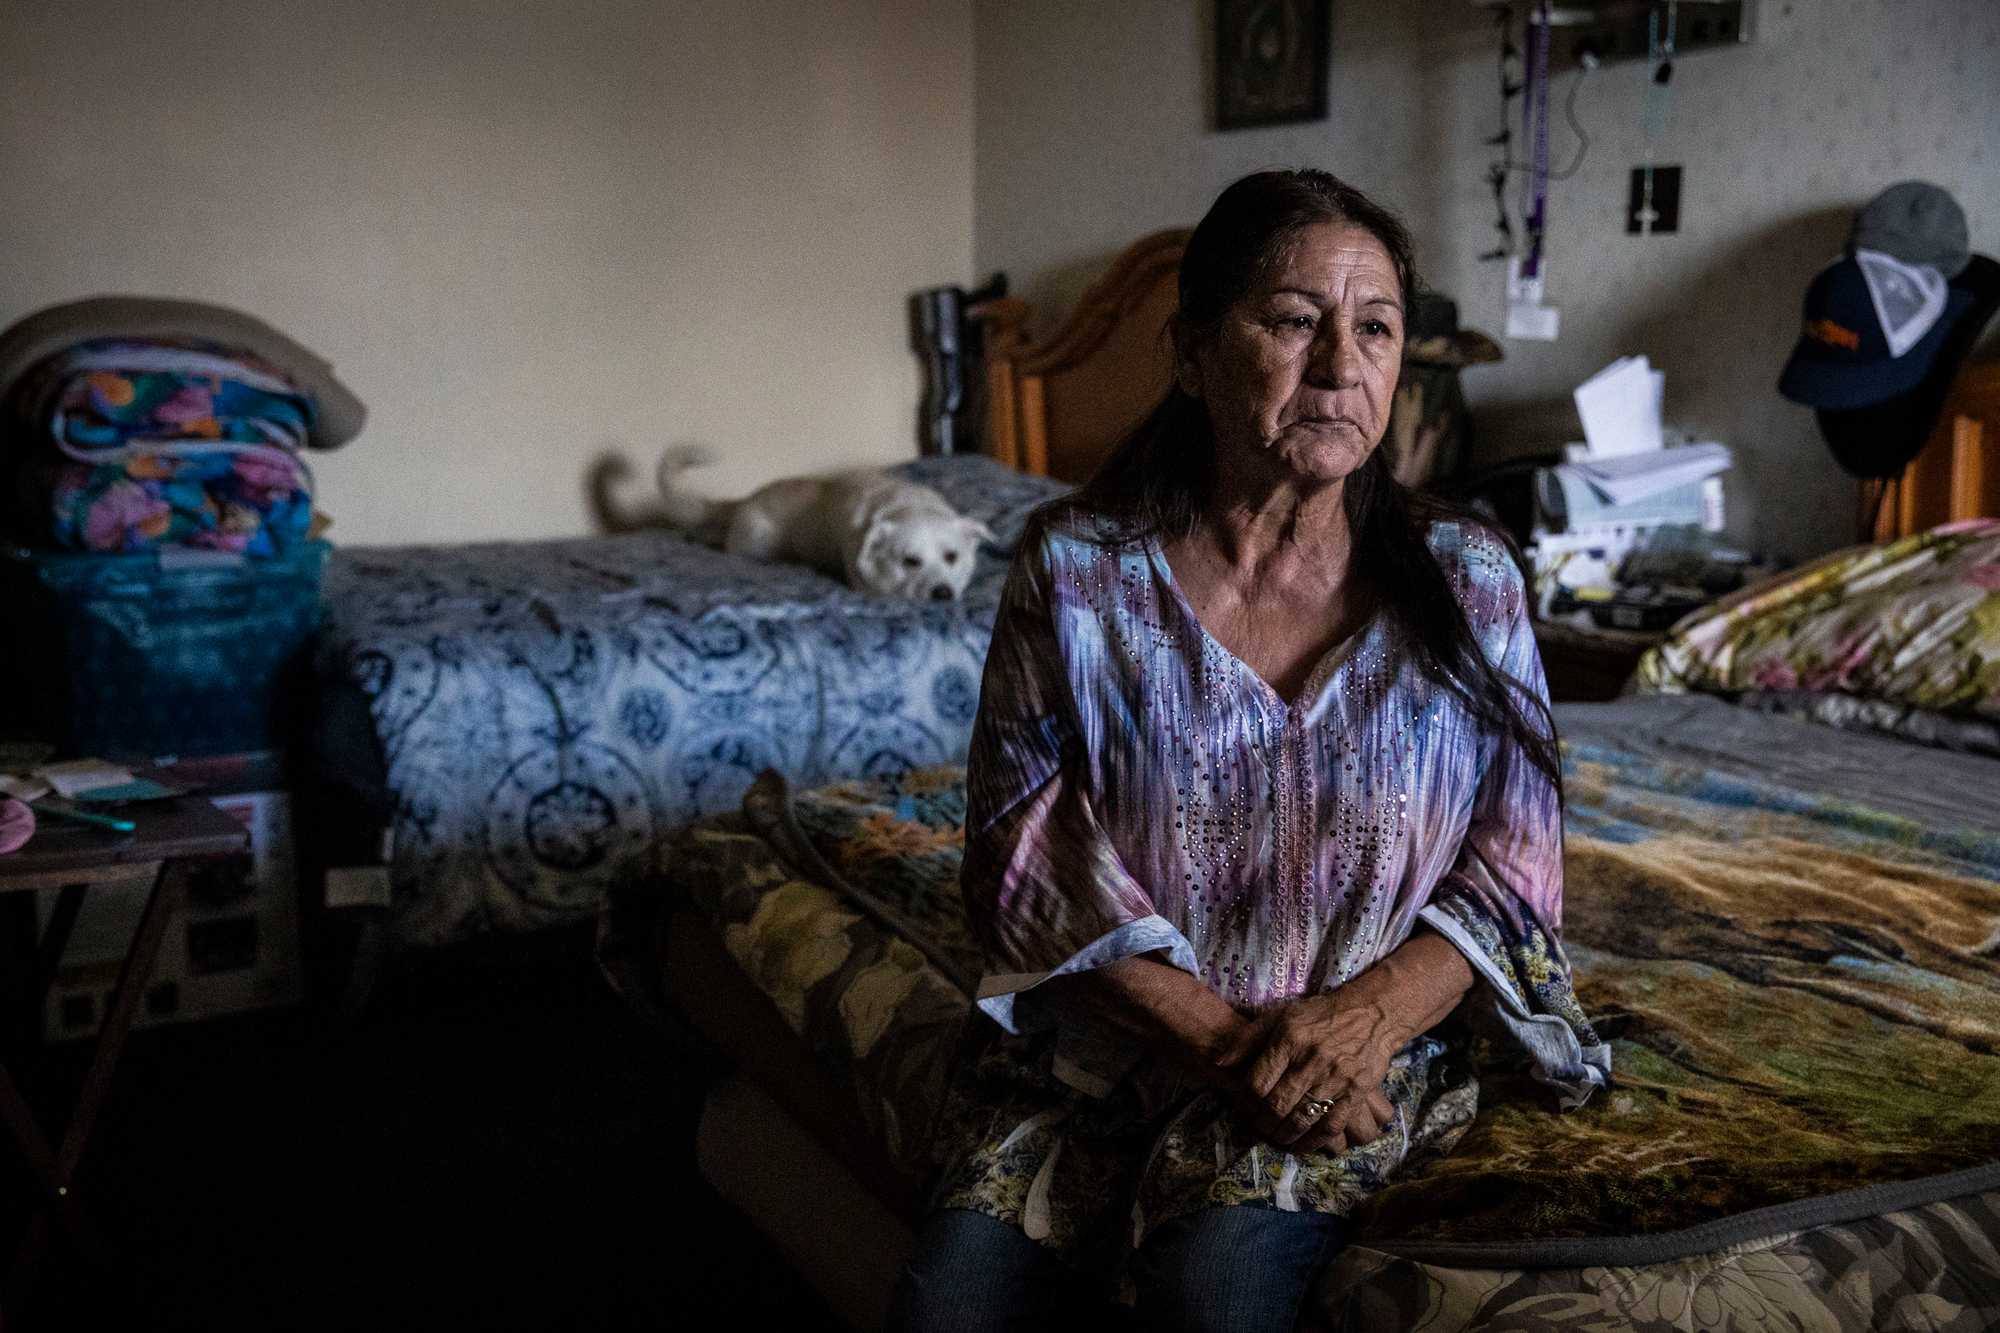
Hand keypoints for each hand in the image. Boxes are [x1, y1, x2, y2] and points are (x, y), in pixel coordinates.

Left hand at [1215, 994, 1398, 1150]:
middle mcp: (1311, 1059)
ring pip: (1302, 1119)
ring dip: (1285, 1136)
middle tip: (1258, 1129)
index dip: (1246, 1102)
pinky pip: (1331, 1126)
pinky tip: (1303, 1144)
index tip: (1244, 1109)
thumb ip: (1247, 1039)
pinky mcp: (1356, 1092)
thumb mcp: (1279, 1016)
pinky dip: (1314, 1141)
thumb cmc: (1318, 1015)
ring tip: (1277, 1138)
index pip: (1257, 1083)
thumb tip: (1218, 1063)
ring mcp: (1335, 1077)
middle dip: (1262, 1124)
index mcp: (1288, 1039)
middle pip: (1277, 1105)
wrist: (1370, 1013)